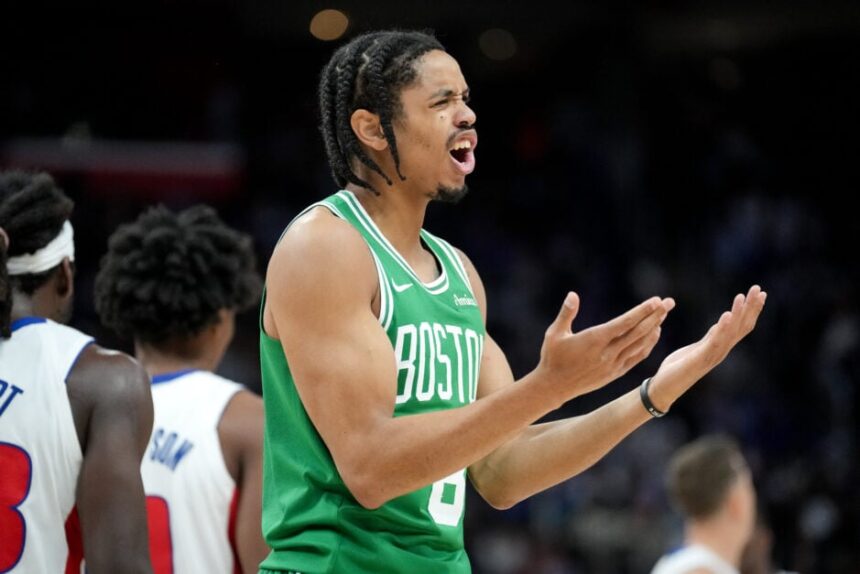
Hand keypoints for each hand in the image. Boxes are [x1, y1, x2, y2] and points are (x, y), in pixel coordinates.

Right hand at [537, 292, 675, 401]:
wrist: (554, 387)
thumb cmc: (552, 357)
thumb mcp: (554, 333)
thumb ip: (566, 313)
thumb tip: (573, 294)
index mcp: (594, 340)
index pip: (624, 323)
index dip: (642, 311)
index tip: (656, 300)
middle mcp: (607, 353)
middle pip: (637, 332)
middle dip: (655, 316)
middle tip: (669, 302)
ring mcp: (613, 365)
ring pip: (639, 344)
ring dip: (653, 328)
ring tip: (663, 314)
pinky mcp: (614, 373)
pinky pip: (636, 357)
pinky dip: (647, 345)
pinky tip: (654, 334)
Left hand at [647, 285, 766, 411]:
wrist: (663, 388)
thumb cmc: (678, 368)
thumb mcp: (697, 348)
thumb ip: (711, 337)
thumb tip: (723, 322)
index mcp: (719, 346)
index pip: (742, 326)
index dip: (752, 310)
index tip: (760, 292)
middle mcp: (720, 351)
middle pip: (742, 327)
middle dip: (751, 307)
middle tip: (758, 288)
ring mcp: (712, 356)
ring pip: (731, 332)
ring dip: (738, 314)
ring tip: (742, 296)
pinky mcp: (700, 360)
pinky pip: (715, 342)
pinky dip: (723, 328)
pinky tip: (727, 315)